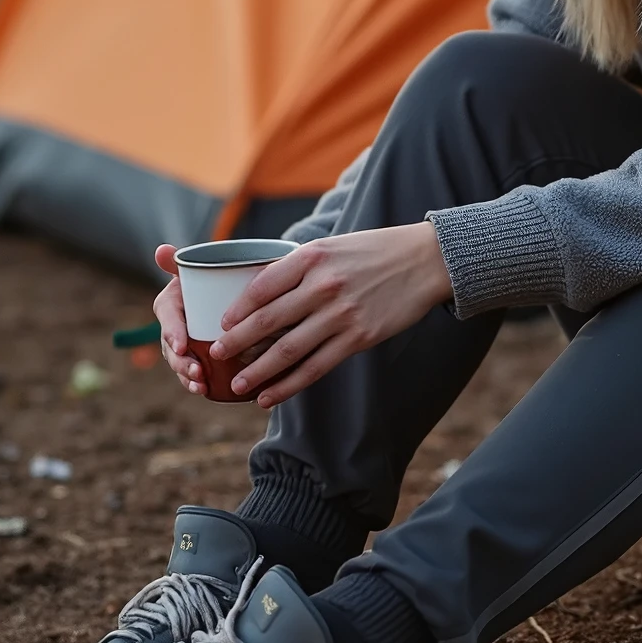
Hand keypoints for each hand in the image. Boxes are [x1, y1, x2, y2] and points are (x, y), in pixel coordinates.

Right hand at [153, 245, 207, 394]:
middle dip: (182, 363)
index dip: (172, 333)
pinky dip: (197, 384)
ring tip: (201, 386)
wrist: (223, 290)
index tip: (182, 345)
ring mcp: (183, 346)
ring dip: (188, 378)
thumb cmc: (207, 278)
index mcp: (169, 304)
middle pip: (172, 349)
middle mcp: (173, 328)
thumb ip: (179, 262)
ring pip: (181, 365)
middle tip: (197, 372)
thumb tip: (162, 250)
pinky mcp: (196, 357)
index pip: (167, 318)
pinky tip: (207, 392)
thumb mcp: (195, 269)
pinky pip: (192, 374)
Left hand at [163, 225, 453, 409]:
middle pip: (268, 321)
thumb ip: (301, 267)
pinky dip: (289, 384)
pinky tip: (270, 395)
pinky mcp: (358, 338)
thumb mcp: (334, 246)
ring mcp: (341, 314)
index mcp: (313, 257)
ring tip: (236, 385)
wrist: (426, 260)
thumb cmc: (377, 251)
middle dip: (237, 342)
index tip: (221, 324)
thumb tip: (263, 291)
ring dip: (258, 371)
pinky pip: (315, 367)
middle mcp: (323, 286)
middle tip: (215, 356)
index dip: (237, 309)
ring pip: (288, 350)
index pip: (262, 286)